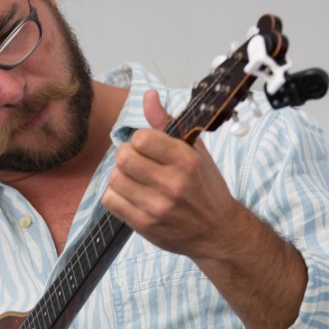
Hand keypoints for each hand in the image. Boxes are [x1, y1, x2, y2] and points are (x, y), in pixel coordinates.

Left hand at [101, 89, 239, 259]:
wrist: (217, 232)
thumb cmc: (206, 188)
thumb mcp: (195, 151)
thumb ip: (167, 123)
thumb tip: (148, 96)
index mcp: (186, 161)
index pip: (142, 138)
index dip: (140, 140)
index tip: (147, 147)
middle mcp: (172, 184)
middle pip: (124, 157)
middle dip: (127, 156)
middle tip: (137, 163)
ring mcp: (157, 207)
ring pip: (114, 179)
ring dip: (120, 176)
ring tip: (134, 180)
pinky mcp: (145, 225)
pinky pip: (111, 201)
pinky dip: (116, 196)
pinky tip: (131, 196)